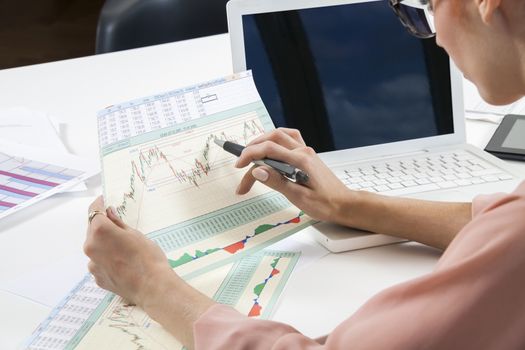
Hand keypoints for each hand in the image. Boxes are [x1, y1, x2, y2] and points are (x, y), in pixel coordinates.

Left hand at [84, 196, 174, 306]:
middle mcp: (91, 246)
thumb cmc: (148, 257)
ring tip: (125, 249)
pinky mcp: (97, 277)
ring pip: (96, 247)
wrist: (152, 286)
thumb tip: (109, 214)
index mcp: (100, 231)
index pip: (94, 211)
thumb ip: (118, 223)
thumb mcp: (135, 234)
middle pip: (93, 229)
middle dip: (103, 225)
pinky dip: (108, 259)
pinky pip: (99, 262)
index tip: (104, 200)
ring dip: (105, 244)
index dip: (99, 204)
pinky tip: (123, 263)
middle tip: (118, 225)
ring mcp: (92, 264)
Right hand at [236, 128, 354, 224]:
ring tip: (252, 153)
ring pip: (281, 135)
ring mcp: (306, 151)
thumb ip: (277, 182)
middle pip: (272, 138)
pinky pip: (290, 139)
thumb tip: (258, 170)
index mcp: (301, 160)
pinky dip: (276, 140)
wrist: (344, 204)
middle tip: (241, 163)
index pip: (269, 149)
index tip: (239, 165)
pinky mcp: (307, 155)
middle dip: (253, 148)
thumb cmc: (325, 204)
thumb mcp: (299, 197)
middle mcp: (303, 151)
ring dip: (264, 140)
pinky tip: (271, 148)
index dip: (250, 155)